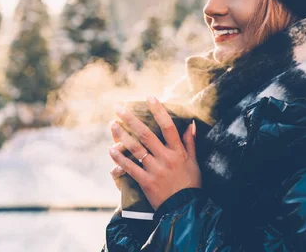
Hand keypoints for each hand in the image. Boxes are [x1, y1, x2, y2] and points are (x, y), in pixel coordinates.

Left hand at [108, 96, 200, 210]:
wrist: (184, 209)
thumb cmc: (190, 184)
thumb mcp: (194, 162)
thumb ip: (191, 142)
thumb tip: (192, 123)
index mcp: (178, 152)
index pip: (169, 126)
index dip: (159, 111)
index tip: (150, 97)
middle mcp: (166, 158)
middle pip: (147, 134)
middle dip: (132, 119)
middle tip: (119, 108)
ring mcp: (155, 170)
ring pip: (136, 149)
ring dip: (122, 136)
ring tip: (112, 124)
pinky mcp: (146, 182)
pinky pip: (130, 168)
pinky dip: (120, 159)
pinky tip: (111, 150)